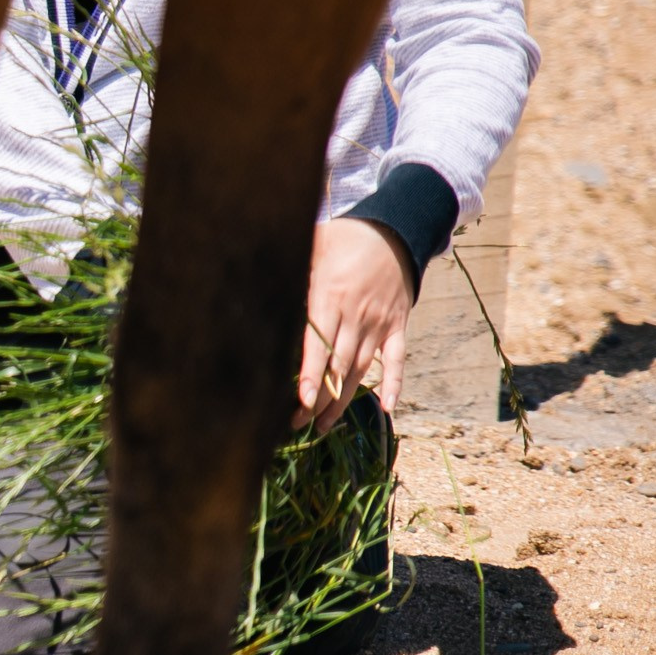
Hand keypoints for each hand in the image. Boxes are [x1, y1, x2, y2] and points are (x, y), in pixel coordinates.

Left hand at [295, 218, 415, 432]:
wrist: (392, 229)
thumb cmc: (343, 238)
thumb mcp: (312, 247)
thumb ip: (290, 271)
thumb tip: (256, 283)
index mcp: (330, 298)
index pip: (318, 346)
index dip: (312, 376)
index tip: (303, 402)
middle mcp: (356, 316)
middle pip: (337, 366)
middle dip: (320, 398)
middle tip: (300, 423)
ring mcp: (379, 322)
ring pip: (361, 369)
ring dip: (345, 400)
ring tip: (324, 425)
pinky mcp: (398, 324)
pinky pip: (397, 359)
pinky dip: (393, 383)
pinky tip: (386, 407)